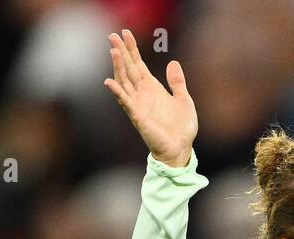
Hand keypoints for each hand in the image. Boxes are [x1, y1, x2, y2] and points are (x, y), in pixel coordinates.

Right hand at [103, 29, 197, 167]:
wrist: (181, 149)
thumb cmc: (181, 128)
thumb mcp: (184, 99)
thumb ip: (177, 82)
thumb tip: (173, 62)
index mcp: (152, 88)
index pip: (138, 64)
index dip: (132, 49)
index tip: (125, 33)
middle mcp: (142, 94)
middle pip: (128, 69)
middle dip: (121, 52)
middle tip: (112, 35)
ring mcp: (138, 105)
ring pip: (124, 82)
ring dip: (118, 66)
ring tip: (114, 51)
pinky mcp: (138, 117)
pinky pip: (125, 102)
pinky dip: (117, 92)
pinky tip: (109, 81)